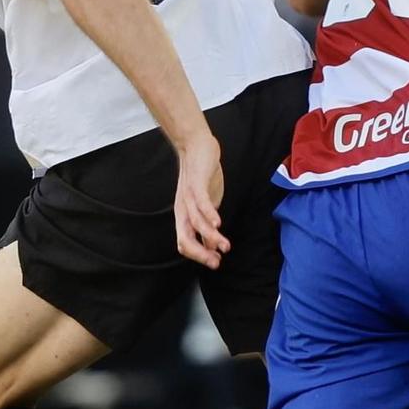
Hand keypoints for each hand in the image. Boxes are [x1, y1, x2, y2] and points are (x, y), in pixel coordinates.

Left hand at [174, 132, 229, 268]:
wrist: (196, 146)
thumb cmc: (202, 176)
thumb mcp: (206, 205)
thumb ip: (207, 225)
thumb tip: (212, 246)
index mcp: (185, 217)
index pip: (186, 244)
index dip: (199, 256)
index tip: (216, 262)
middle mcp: (183, 210)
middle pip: (185, 240)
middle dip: (201, 254)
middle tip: (217, 262)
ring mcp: (189, 198)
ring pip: (196, 224)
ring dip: (211, 237)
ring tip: (225, 246)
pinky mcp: (196, 184)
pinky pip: (201, 203)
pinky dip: (209, 215)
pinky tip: (218, 224)